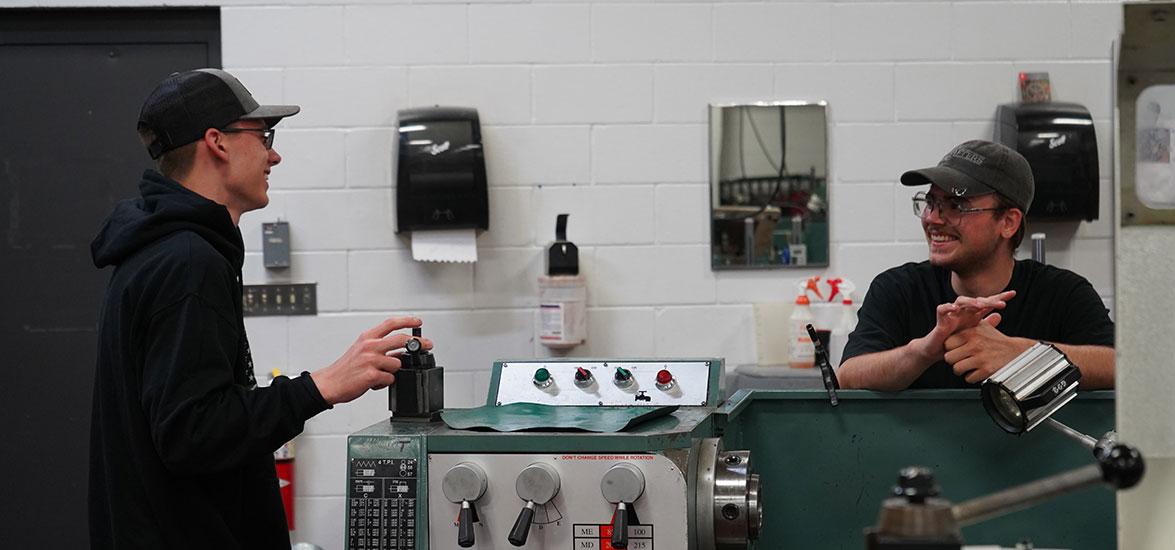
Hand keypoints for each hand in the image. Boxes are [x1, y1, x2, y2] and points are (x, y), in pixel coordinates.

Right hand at [310, 316, 433, 405]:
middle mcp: (369, 346)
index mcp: (367, 338)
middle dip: (418, 343)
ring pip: (398, 363)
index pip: (390, 323)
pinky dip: (385, 382)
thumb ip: (380, 348)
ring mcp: (370, 360)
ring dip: (393, 371)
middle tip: (427, 345)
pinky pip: (390, 378)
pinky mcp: (371, 375)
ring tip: (381, 374)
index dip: (407, 320)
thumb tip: (401, 353)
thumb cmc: (345, 368)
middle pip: (401, 339)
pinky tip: (375, 382)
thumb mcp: (361, 351)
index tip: (418, 321)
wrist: (329, 383)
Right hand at [914, 291, 1015, 360]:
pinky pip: (942, 309)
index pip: (987, 302)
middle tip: (1002, 303)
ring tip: (980, 305)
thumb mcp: (975, 333)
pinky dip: (947, 307)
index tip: (1013, 294)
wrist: (938, 350)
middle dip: (989, 300)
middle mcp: (963, 311)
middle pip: (976, 300)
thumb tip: (999, 316)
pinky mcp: (941, 320)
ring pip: (961, 301)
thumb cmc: (956, 341)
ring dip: (971, 301)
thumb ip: (986, 324)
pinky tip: (955, 308)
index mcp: (972, 314)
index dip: (999, 297)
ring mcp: (952, 314)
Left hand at [943, 314, 1033, 383]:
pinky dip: (972, 377)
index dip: (950, 348)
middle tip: (961, 359)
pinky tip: (978, 371)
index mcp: (971, 333)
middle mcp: (974, 344)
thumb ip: (967, 324)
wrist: (1017, 352)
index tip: (956, 349)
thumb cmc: (998, 340)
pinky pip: (968, 378)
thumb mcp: (983, 327)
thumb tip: (952, 321)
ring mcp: (980, 358)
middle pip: (949, 358)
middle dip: (954, 361)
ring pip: (956, 369)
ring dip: (962, 370)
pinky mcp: (986, 370)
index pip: (947, 343)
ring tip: (968, 366)